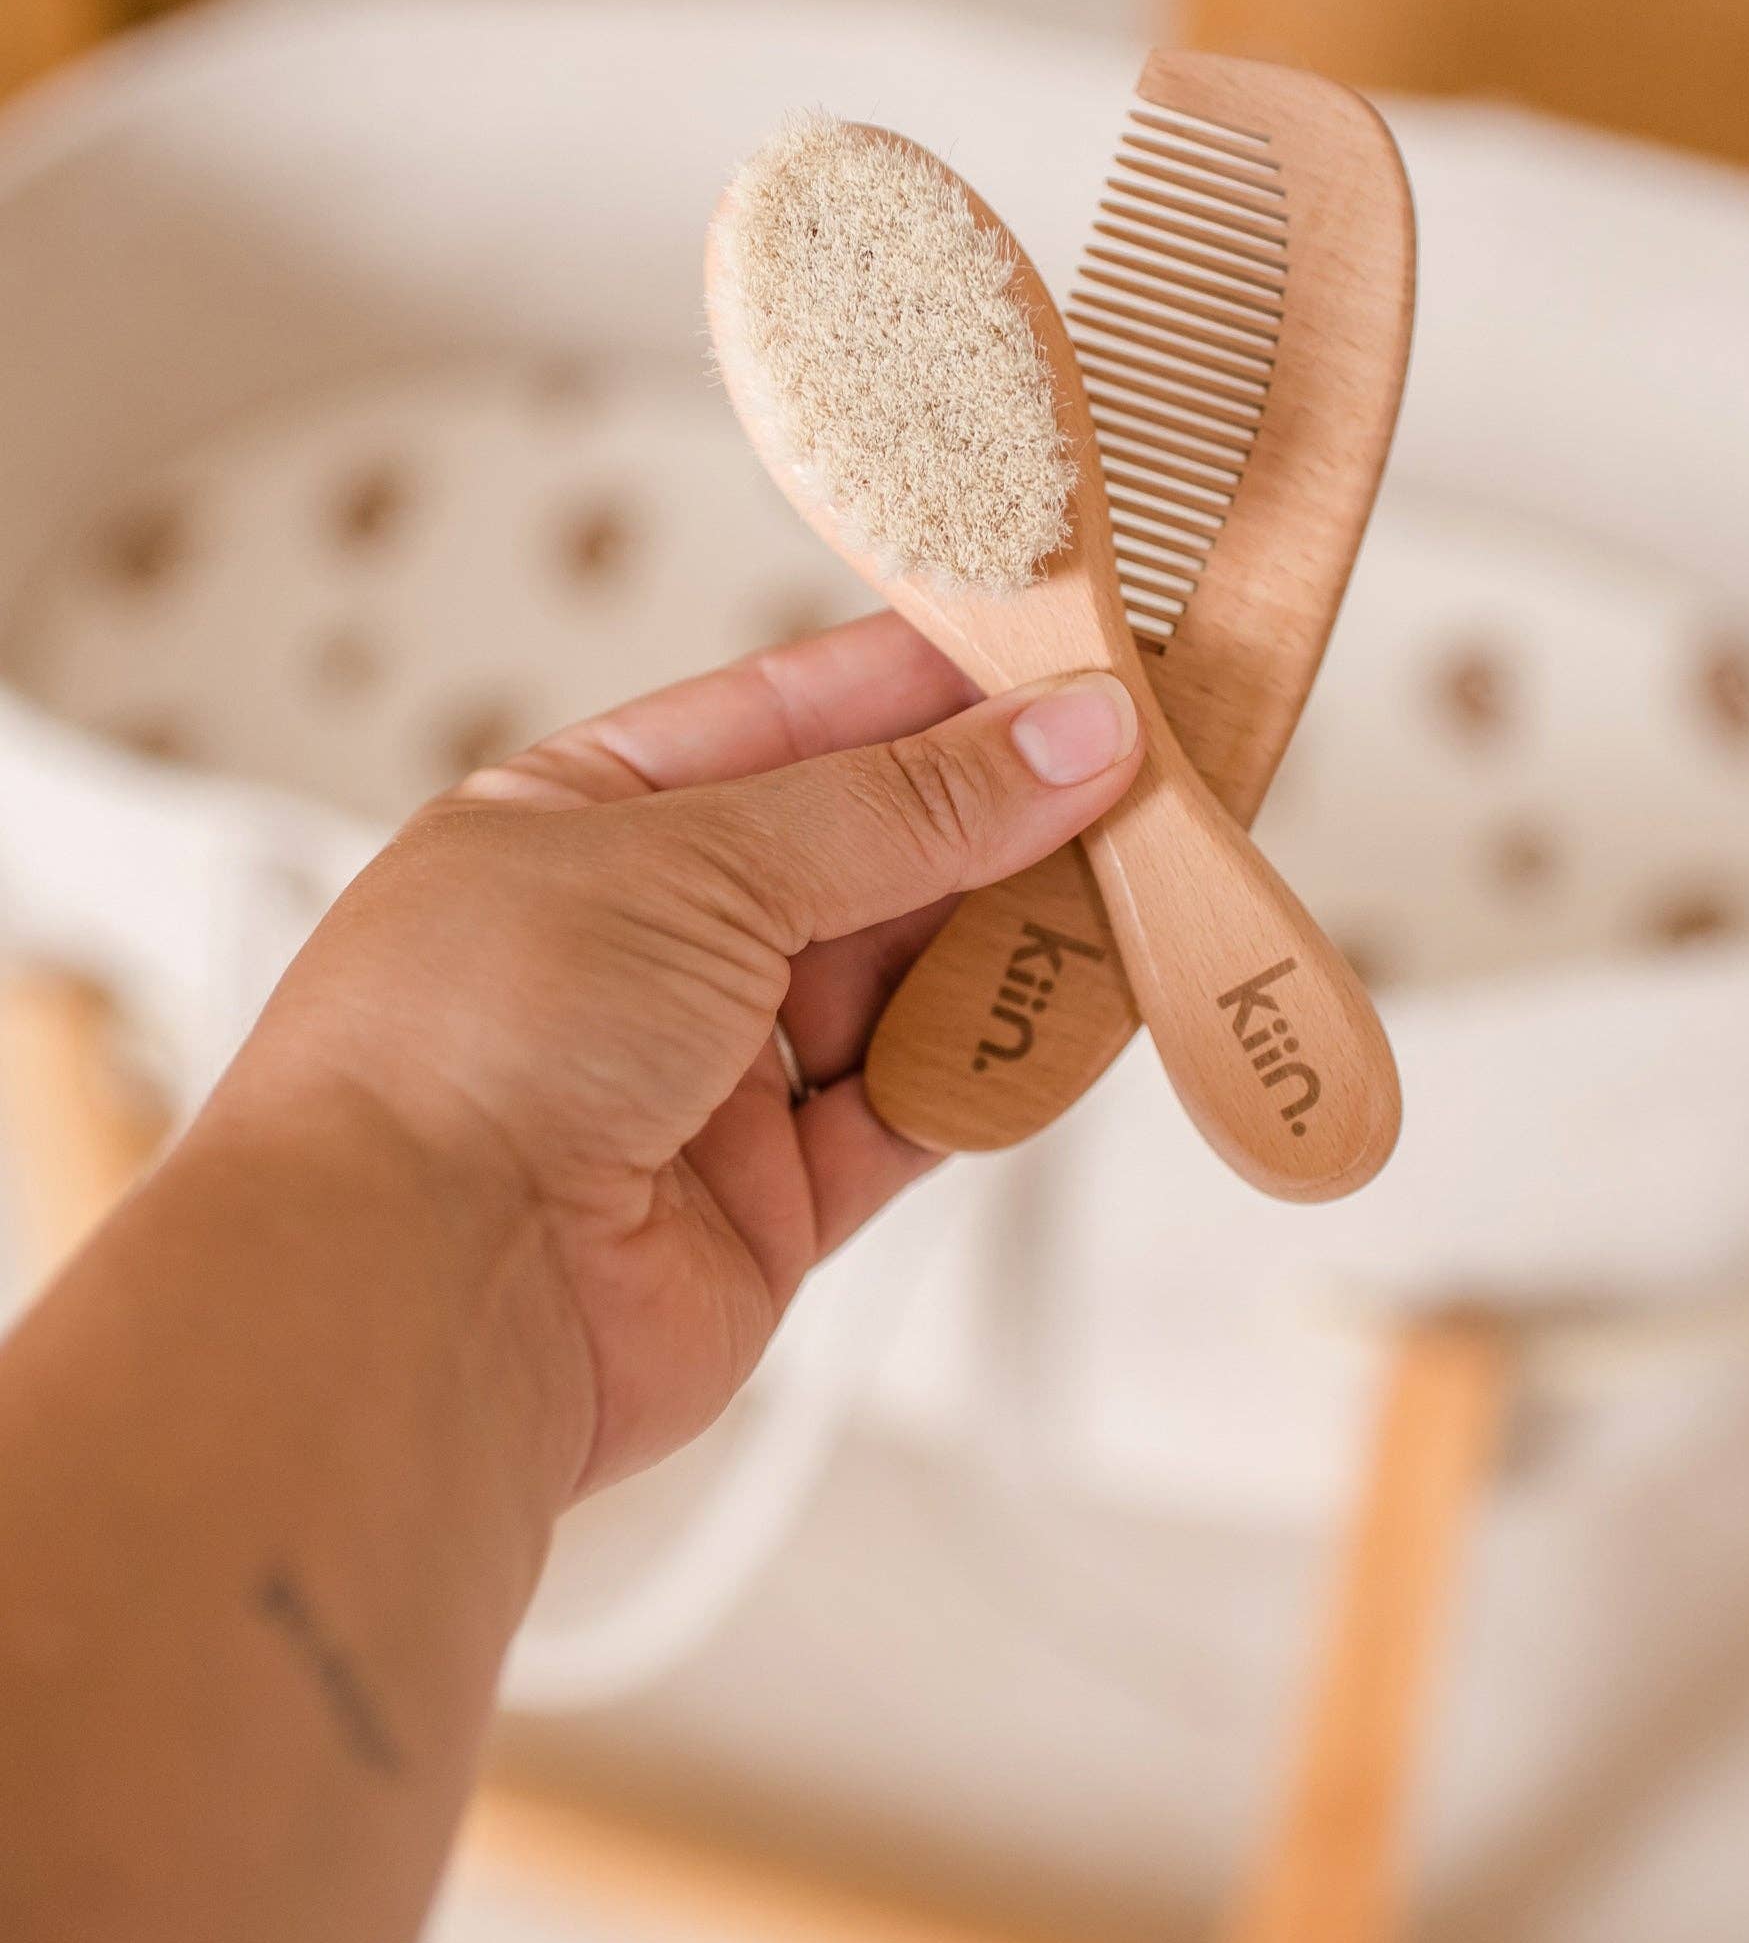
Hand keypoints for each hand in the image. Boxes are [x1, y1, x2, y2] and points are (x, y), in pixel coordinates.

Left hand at [215, 615, 1140, 1496]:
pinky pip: (910, 1115)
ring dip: (1014, 940)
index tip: (1060, 642)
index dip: (924, 680)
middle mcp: (642, 944)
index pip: (784, 718)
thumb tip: (1066, 732)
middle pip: (862, 854)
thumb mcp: (702, 862)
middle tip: (1142, 762)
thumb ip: (904, 807)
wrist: (409, 1301)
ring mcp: (703, 1079)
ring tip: (1145, 878)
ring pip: (900, 983)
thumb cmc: (469, 1046)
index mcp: (583, 819)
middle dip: (997, 812)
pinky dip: (992, 1071)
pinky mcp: (763, 1206)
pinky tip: (1079, 1020)